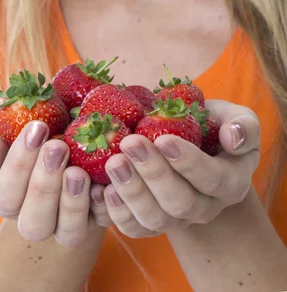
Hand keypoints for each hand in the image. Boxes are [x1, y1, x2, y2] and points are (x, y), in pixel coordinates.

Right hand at [0, 121, 112, 246]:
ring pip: (68, 233)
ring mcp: (69, 222)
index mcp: (9, 197)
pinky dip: (106, 205)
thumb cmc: (40, 126)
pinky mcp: (100, 217)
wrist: (77, 124)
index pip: (5, 194)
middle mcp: (36, 217)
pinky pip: (104, 222)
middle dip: (44, 186)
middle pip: (33, 223)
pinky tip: (104, 183)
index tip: (38, 127)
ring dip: (72, 202)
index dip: (18, 164)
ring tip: (79, 170)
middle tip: (58, 147)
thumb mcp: (15, 125)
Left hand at [102, 100, 259, 237]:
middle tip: (129, 143)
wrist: (192, 144)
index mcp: (231, 182)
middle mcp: (206, 207)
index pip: (213, 178)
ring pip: (155, 219)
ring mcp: (177, 219)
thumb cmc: (214, 126)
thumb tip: (233, 138)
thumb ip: (244, 125)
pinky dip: (116, 213)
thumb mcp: (236, 118)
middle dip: (153, 173)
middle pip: (180, 202)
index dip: (188, 162)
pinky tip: (102, 188)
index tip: (163, 138)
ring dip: (132, 191)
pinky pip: (134, 228)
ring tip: (113, 162)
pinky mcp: (151, 223)